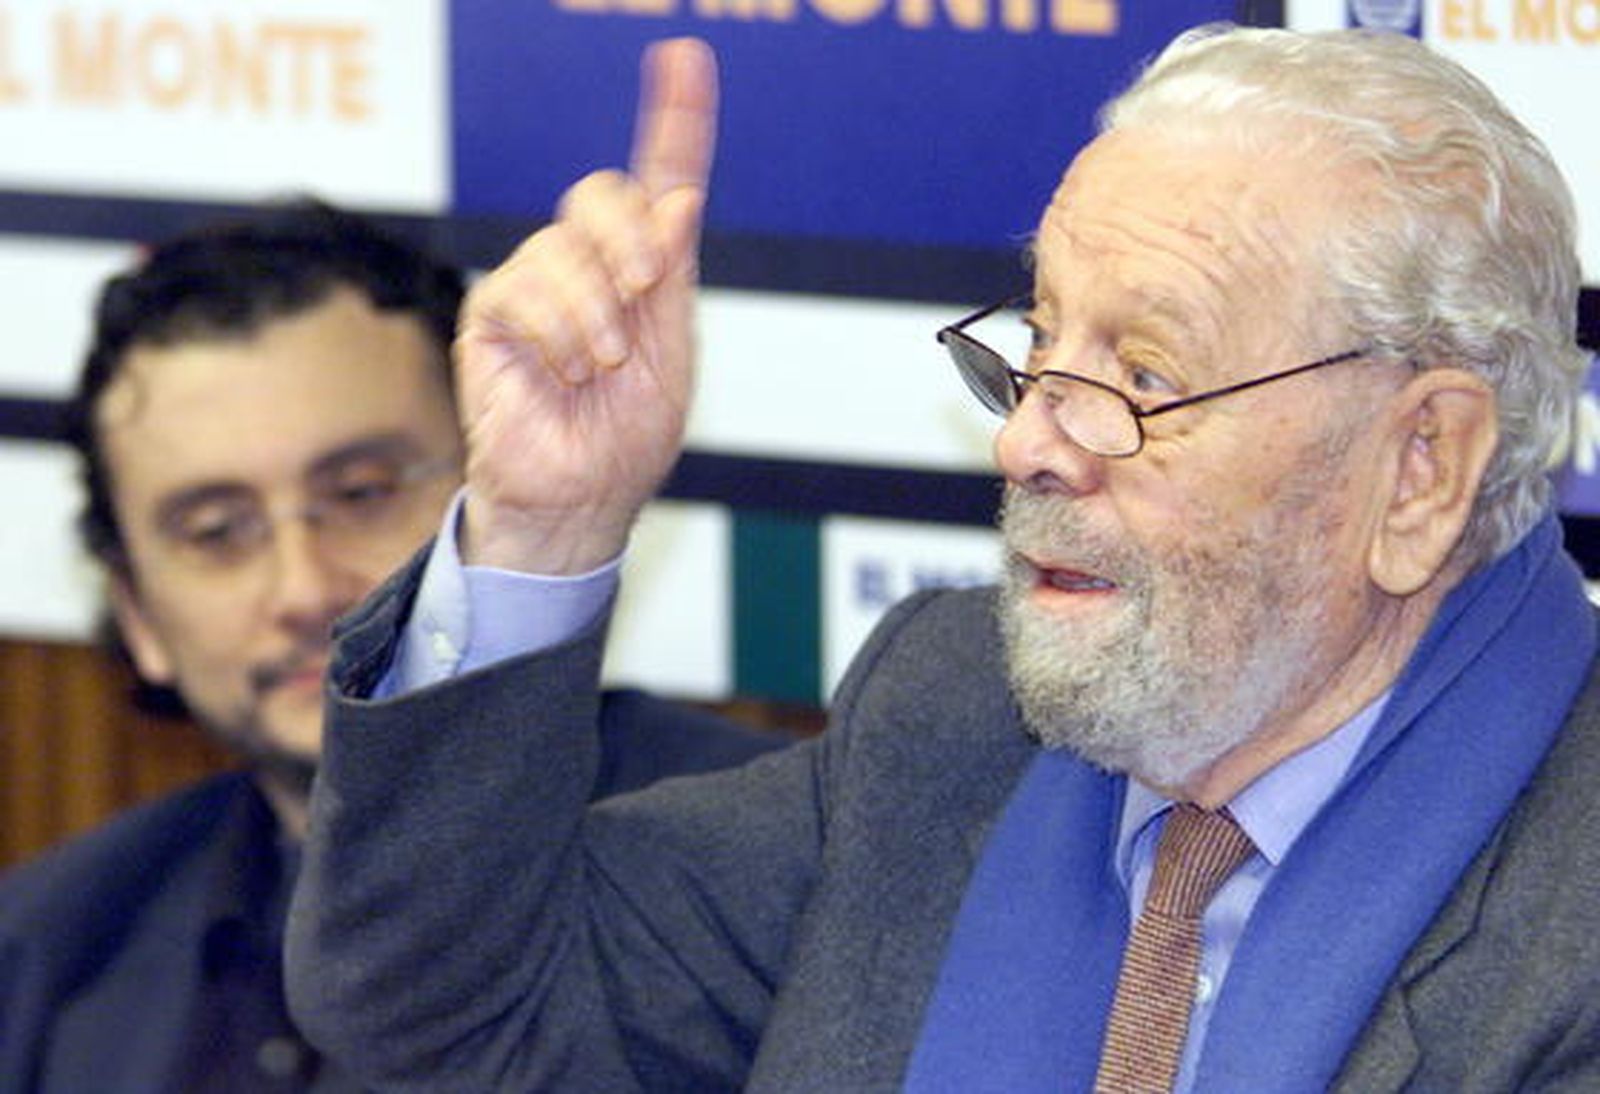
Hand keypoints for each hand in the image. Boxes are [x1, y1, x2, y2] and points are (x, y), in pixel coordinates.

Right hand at [455, 38, 716, 573]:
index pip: (658, 179)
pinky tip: (564, 372)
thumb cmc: (626, 437)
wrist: (580, 501)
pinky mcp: (490, 317)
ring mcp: (536, 287)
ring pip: (563, 248)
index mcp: (643, 271)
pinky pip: (518, 289)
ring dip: (595, 312)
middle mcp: (588, 267)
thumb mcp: (672, 354)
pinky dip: (555, 332)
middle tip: (647, 286)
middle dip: (630, 236)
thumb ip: (671, 274)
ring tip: (599, 367)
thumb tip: (679, 197)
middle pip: (601, 195)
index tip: (686, 57)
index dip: (675, 119)